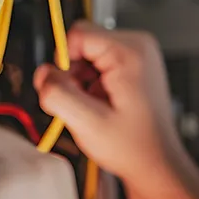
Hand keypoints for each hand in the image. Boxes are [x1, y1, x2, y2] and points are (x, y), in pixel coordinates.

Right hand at [33, 21, 198, 198]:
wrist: (156, 164)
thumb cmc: (132, 147)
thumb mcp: (87, 123)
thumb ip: (58, 94)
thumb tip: (42, 73)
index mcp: (130, 51)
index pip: (77, 34)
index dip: (64, 62)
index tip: (71, 91)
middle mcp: (138, 46)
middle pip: (81, 43)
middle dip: (74, 74)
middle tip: (86, 106)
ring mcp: (138, 55)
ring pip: (86, 55)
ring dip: (82, 82)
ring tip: (98, 109)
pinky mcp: (134, 66)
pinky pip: (97, 65)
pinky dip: (92, 86)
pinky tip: (104, 107)